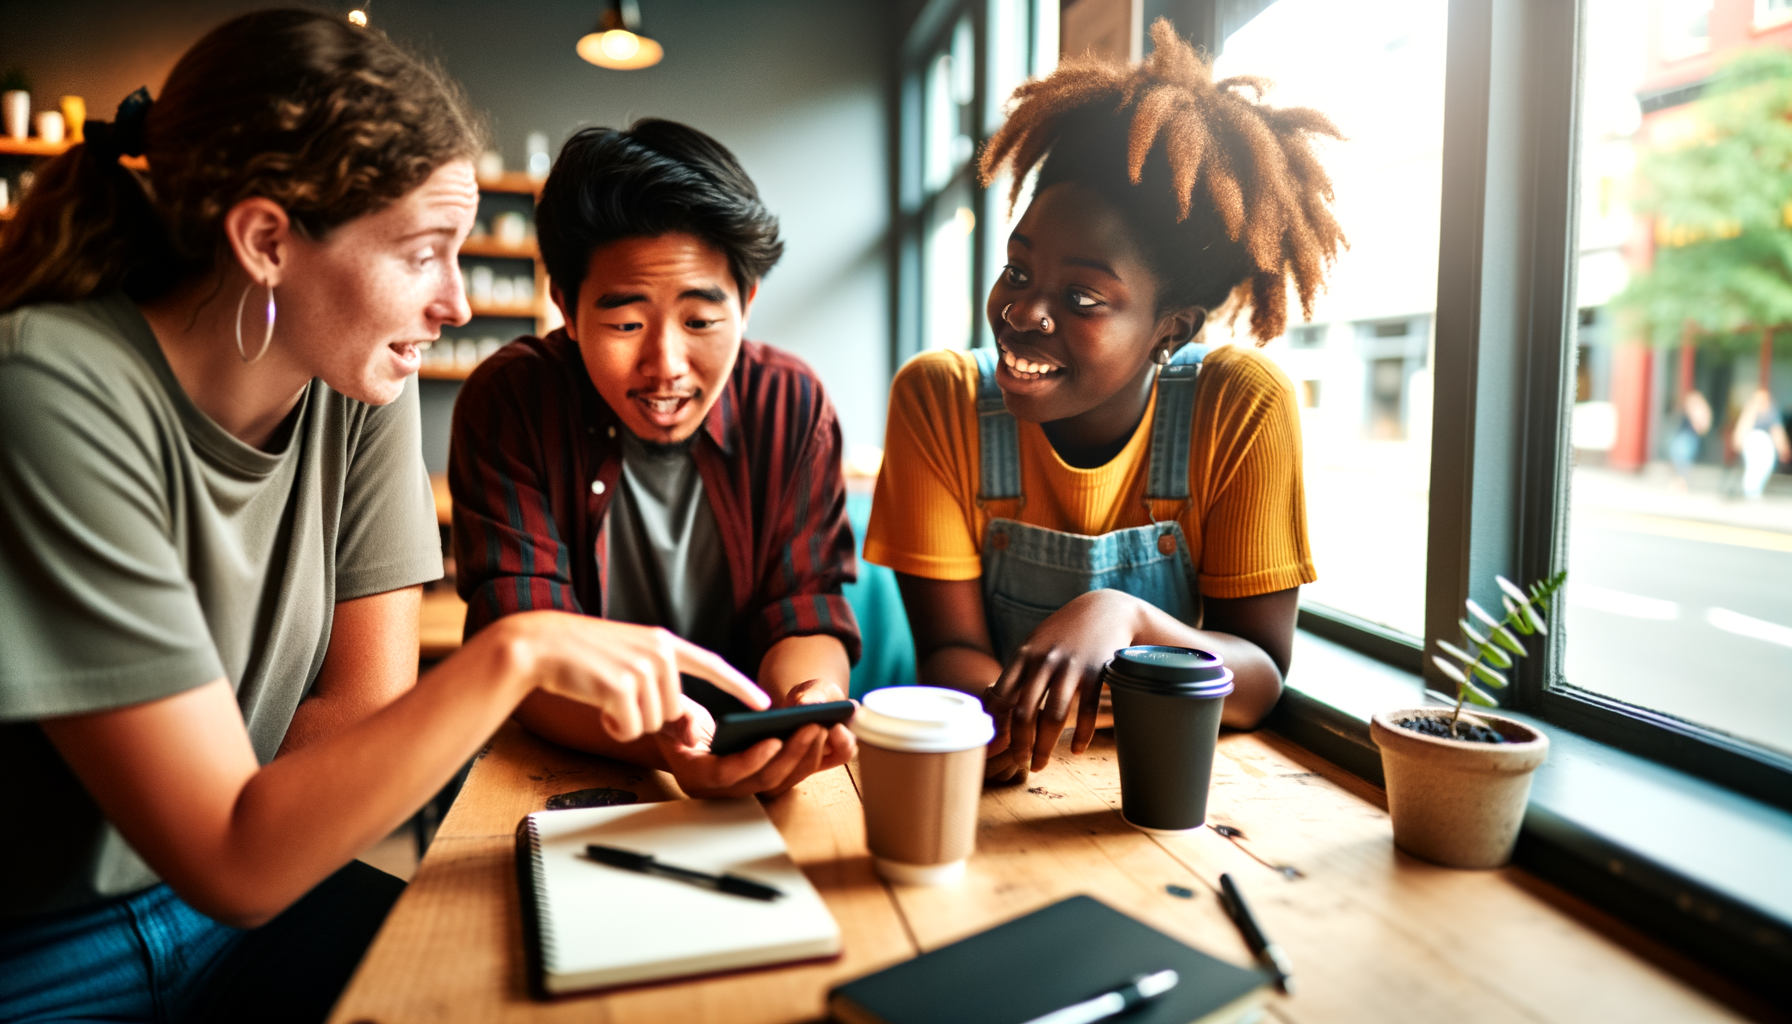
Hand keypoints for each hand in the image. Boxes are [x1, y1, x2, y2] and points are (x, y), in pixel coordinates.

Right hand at [488, 611, 768, 741]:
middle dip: (644, 715)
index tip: (765, 702)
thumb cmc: (581, 656)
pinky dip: (613, 727)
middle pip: (672, 711)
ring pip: (653, 723)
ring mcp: (642, 667)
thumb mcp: (629, 658)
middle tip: (614, 696)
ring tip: (603, 696)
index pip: (711, 664)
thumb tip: (684, 718)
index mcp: (663, 641)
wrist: (539, 645)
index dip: (740, 686)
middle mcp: (659, 651)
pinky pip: (630, 728)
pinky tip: (596, 706)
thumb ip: (659, 680)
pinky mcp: (622, 686)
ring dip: (627, 722)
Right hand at [654, 681, 855, 798]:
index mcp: (695, 776)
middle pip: (761, 780)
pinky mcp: (755, 779)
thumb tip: (691, 733)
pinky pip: (784, 775)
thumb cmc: (672, 722)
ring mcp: (740, 787)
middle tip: (811, 728)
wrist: (676, 736)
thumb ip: (677, 722)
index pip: (726, 774)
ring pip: (778, 781)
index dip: (752, 759)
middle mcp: (720, 789)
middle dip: (789, 755)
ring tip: (820, 727)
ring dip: (803, 757)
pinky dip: (803, 759)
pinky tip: (819, 734)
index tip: (774, 740)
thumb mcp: (668, 716)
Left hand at [982, 589, 1143, 781]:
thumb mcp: (1035, 644)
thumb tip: (995, 709)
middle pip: (1025, 712)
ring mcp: (1071, 667)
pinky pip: (1087, 711)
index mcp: (1024, 655)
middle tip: (1020, 762)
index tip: (996, 745)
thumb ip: (1018, 673)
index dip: (997, 725)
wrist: (1105, 609)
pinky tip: (1076, 750)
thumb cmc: (1063, 632)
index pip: (1002, 696)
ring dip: (1045, 747)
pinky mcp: (1096, 672)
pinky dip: (1081, 735)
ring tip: (1040, 764)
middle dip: (1020, 744)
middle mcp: (1044, 661)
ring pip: (1054, 716)